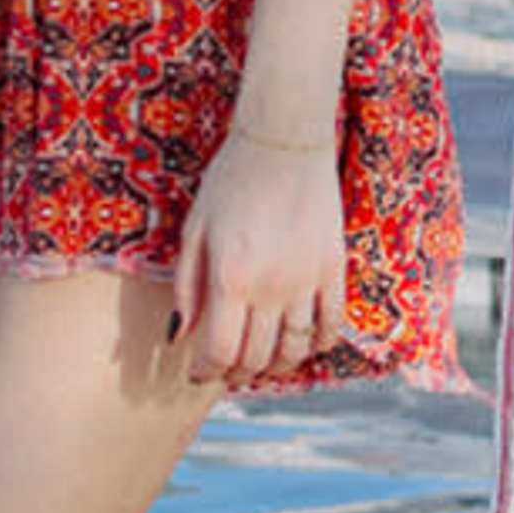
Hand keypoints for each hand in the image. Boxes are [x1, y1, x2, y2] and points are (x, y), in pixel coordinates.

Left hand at [171, 123, 353, 391]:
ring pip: (293, 350)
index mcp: (229, 277)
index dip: (205, 371)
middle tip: (226, 368)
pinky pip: (331, 326)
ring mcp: (307, 280)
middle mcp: (270, 287)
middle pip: (255, 357)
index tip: (197, 372)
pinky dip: (315, 345)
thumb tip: (179, 335)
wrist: (283, 140)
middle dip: (236, 372)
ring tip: (260, 361)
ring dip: (274, 366)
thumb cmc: (230, 181)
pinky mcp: (334, 269)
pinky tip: (300, 344)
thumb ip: (186, 286)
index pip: (218, 351)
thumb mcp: (195, 230)